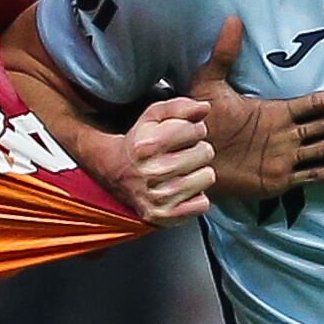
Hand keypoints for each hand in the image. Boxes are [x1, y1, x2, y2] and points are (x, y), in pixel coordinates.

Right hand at [117, 96, 215, 221]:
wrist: (115, 173)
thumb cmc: (140, 143)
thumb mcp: (153, 116)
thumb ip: (180, 107)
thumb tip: (205, 107)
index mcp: (148, 145)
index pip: (197, 131)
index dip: (194, 130)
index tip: (183, 136)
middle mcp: (152, 172)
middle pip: (206, 152)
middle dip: (198, 150)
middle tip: (182, 154)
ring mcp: (158, 197)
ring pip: (208, 177)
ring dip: (199, 173)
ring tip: (182, 171)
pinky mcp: (165, 216)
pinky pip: (203, 204)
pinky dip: (196, 197)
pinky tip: (182, 190)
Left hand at [185, 16, 323, 197]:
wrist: (185, 154)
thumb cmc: (196, 121)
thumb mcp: (209, 84)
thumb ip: (224, 54)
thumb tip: (232, 18)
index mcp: (275, 113)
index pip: (317, 103)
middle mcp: (287, 135)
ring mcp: (285, 158)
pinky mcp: (277, 180)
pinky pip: (312, 175)